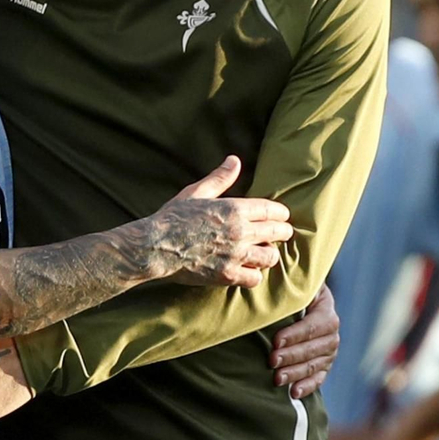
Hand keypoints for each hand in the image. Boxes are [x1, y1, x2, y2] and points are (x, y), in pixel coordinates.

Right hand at [156, 156, 292, 287]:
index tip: (282, 216)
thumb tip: (235, 160)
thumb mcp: (196, 192)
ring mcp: (234, 255)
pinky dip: (254, 275)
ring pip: (270, 257)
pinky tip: (249, 270)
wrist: (155, 246)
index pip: (272, 210)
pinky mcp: (226, 275)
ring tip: (265, 253)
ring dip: (269, 254)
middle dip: (283, 232)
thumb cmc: (173, 218)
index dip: (281, 213)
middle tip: (283, 233)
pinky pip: (254, 279)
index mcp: (234, 209)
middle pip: (277, 232)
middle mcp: (239, 232)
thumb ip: (220, 177)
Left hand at [271, 284, 339, 398]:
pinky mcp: (324, 366)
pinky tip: (293, 393)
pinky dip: (307, 387)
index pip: (313, 325)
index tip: (275, 341)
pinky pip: (319, 379)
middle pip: (314, 348)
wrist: (301, 305)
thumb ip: (287, 286)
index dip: (295, 334)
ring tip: (277, 379)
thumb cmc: (291, 293)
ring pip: (315, 365)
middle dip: (291, 356)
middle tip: (272, 361)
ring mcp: (329, 352)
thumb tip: (270, 278)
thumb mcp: (293, 285)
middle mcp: (332, 333)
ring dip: (295, 373)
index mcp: (326, 311)